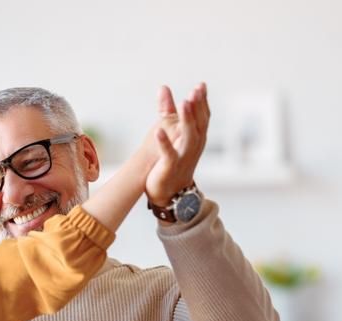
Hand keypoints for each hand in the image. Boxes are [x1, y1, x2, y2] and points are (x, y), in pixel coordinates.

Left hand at [145, 83, 209, 204]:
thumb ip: (168, 111)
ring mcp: (183, 157)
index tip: (201, 85)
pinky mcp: (170, 166)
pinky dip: (164, 143)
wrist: (169, 193)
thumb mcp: (173, 134)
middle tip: (196, 90)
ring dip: (186, 120)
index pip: (203, 117)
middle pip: (199, 124)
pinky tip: (158, 131)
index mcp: (196, 138)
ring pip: (188, 137)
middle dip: (198, 107)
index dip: (202, 102)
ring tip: (184, 103)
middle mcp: (193, 146)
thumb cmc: (171, 161)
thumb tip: (164, 87)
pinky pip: (168, 154)